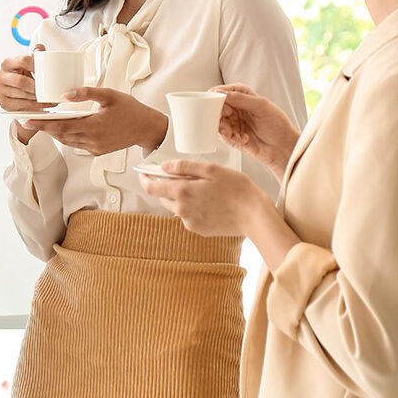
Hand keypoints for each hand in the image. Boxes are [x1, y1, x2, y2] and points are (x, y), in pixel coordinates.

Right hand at [0, 43, 55, 143]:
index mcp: (8, 62)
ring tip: (50, 100)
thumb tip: (40, 48)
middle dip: (37, 88)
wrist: (15, 91)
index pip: (24, 61)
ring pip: (22, 95)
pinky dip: (33, 107)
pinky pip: (20, 106)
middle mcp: (0, 75)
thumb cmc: (24, 75)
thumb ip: (36, 54)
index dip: (37, 66)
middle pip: (22, 81)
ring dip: (37, 99)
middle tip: (50, 91)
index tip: (48, 72)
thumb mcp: (29, 64)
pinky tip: (42, 106)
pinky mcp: (3, 103)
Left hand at [21, 86, 167, 154]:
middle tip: (27, 120)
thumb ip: (86, 93)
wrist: (146, 128)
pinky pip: (76, 144)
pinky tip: (61, 128)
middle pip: (60, 135)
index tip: (27, 120)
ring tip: (41, 123)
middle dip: (43, 128)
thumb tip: (65, 94)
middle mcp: (92, 140)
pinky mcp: (97, 151)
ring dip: (53, 132)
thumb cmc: (130, 109)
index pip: (61, 126)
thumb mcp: (109, 95)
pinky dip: (66, 136)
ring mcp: (94, 148)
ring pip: (67, 141)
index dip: (42, 124)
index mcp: (94, 126)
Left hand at [138, 159, 264, 235]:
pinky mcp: (199, 230)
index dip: (145, 179)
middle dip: (167, 186)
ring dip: (182, 197)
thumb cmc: (237, 189)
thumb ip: (185, 167)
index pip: (152, 187)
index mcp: (182, 192)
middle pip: (163, 197)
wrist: (254, 215)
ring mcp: (190, 222)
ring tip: (204, 189)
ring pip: (176, 207)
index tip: (143, 174)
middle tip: (183, 177)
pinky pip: (189, 216)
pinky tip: (210, 202)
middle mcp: (182, 210)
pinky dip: (193, 208)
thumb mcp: (211, 169)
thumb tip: (165, 166)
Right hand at [213, 84, 300, 174]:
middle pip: (216, 108)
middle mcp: (236, 108)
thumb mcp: (261, 106)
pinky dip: (230, 138)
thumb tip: (221, 92)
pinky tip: (243, 139)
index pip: (222, 92)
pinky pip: (222, 136)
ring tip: (234, 134)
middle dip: (219, 117)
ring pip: (217, 123)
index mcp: (242, 95)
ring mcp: (233, 122)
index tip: (224, 109)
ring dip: (224, 130)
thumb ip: (240, 98)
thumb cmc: (278, 124)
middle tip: (227, 124)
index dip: (218, 100)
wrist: (283, 147)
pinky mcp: (232, 136)